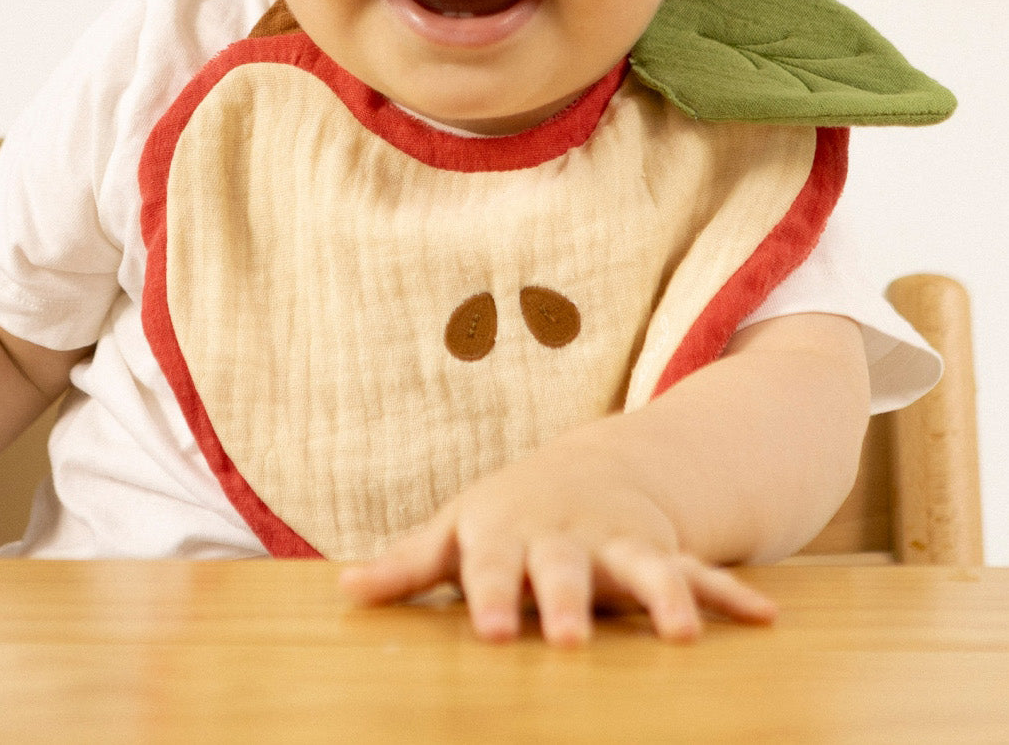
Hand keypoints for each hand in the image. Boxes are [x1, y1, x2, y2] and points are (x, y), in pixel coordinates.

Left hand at [339, 424, 776, 645]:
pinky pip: (702, 574)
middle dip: (568, 602)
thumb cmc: (506, 516)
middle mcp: (566, 538)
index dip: (492, 600)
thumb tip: (344, 591)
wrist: (585, 468)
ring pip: (645, 568)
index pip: (494, 571)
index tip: (490, 635)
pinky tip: (766, 622)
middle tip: (569, 641)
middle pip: (565, 570)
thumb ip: (407, 565)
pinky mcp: (661, 554)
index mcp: (509, 535)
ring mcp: (618, 544)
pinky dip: (732, 596)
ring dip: (665, 598)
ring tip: (682, 636)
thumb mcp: (457, 532)